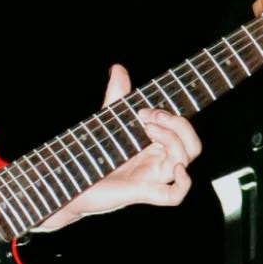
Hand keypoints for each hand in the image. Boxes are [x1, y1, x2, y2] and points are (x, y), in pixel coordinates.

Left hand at [37, 63, 200, 229]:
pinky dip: (184, 182)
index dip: (175, 118)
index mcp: (156, 148)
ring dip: (172, 139)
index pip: (184, 132)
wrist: (71, 179)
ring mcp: (152, 179)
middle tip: (148, 117)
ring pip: (184, 161)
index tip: (144, 109)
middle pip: (192, 146)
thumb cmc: (93, 154)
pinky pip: (174, 196)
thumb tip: (119, 68)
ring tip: (147, 129)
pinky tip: (177, 168)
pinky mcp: (142, 192)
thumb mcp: (109, 121)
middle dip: (178, 125)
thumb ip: (117, 96)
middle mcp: (158, 163)